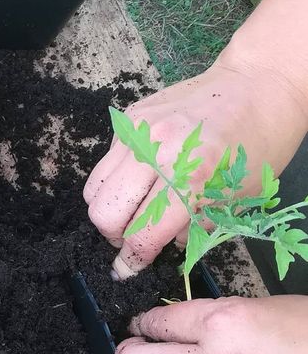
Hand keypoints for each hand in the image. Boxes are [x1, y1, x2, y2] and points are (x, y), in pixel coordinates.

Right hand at [84, 54, 307, 277]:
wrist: (257, 85)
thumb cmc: (259, 144)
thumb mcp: (238, 198)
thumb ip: (196, 227)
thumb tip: (164, 245)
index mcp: (191, 178)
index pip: (142, 233)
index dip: (133, 259)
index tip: (128, 269)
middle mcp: (156, 152)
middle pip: (104, 212)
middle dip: (112, 235)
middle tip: (130, 237)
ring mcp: (137, 131)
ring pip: (94, 187)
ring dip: (109, 208)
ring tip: (129, 210)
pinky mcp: (129, 117)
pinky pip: (106, 161)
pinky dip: (117, 179)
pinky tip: (141, 177)